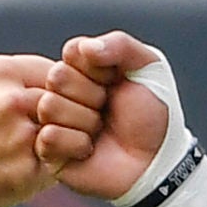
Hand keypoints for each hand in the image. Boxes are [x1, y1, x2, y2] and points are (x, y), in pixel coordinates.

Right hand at [0, 54, 105, 206]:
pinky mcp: (27, 169)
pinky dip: (65, 162)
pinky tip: (46, 163)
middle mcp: (11, 99)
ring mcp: (19, 135)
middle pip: (74, 96)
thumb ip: (15, 81)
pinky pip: (67, 159)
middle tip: (74, 125)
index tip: (66, 102)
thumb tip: (60, 77)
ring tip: (61, 145)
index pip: (61, 71)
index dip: (70, 89)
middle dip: (80, 111)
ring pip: (78, 128)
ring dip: (78, 137)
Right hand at [49, 31, 171, 200]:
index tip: (116, 81)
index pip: (72, 50)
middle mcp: (66, 93)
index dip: (97, 68)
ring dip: (85, 120)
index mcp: (85, 69)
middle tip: (108, 109)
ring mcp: (56, 121)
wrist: (157, 162)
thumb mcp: (148, 68)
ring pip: (49, 105)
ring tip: (101, 130)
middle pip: (57, 76)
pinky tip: (90, 149)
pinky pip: (48, 136)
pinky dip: (76, 143)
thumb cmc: (154, 116)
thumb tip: (85, 48)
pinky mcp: (50, 152)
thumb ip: (120, 44)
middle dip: (91, 94)